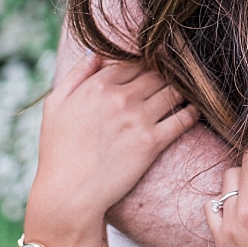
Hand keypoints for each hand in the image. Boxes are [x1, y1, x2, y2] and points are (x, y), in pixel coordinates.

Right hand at [29, 51, 196, 241]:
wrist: (69, 193)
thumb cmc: (59, 150)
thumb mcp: (55, 105)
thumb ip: (76, 74)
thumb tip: (97, 53)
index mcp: (98, 86)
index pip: (133, 62)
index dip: (143, 66)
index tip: (150, 72)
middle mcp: (121, 98)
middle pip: (156, 74)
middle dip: (164, 76)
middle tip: (173, 80)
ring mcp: (139, 119)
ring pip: (173, 91)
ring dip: (180, 91)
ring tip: (184, 95)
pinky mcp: (153, 142)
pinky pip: (184, 118)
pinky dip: (192, 111)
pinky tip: (191, 111)